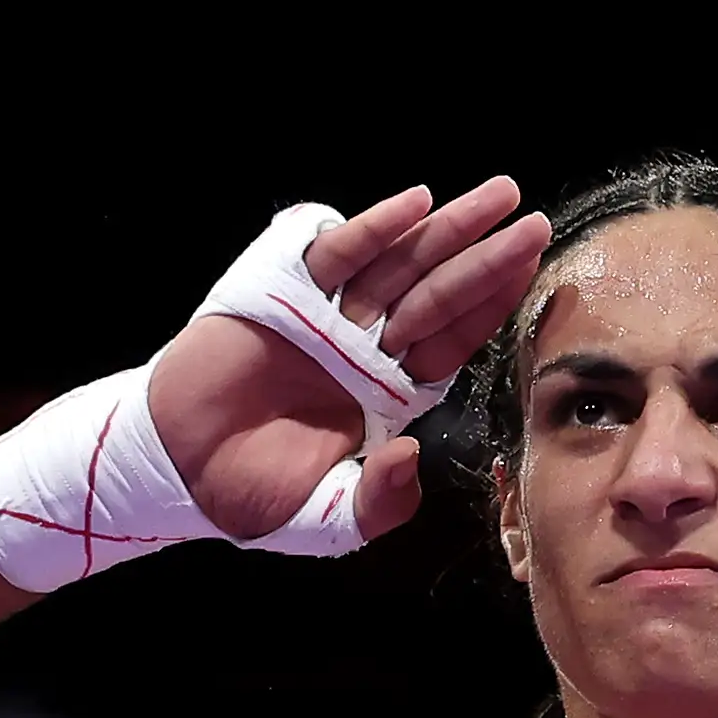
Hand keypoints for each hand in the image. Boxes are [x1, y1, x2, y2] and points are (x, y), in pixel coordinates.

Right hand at [148, 178, 551, 547]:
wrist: (179, 471)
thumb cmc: (251, 494)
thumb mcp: (328, 520)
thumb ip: (377, 503)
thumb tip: (409, 456)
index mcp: (388, 394)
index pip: (452, 343)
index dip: (491, 309)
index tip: (533, 275)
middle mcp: (366, 347)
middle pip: (440, 294)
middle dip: (488, 258)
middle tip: (537, 221)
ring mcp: (328, 315)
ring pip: (401, 265)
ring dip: (449, 229)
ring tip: (499, 197)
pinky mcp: (283, 293)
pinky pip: (338, 255)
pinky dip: (375, 229)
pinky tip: (415, 204)